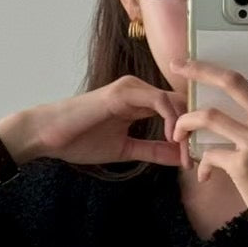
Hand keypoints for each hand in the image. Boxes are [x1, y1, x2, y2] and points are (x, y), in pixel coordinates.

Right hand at [29, 76, 187, 167]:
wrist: (49, 135)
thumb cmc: (80, 140)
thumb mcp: (126, 149)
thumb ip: (154, 151)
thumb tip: (181, 158)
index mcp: (141, 102)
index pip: (178, 110)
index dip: (191, 132)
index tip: (195, 158)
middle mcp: (140, 90)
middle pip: (182, 103)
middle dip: (194, 129)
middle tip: (198, 156)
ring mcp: (133, 88)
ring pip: (175, 101)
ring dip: (186, 128)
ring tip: (187, 153)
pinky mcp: (124, 92)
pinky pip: (159, 101)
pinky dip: (172, 120)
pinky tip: (173, 139)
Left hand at [167, 0, 247, 246]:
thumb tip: (242, 116)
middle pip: (232, 80)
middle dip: (200, 68)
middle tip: (180, 64)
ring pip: (209, 116)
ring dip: (186, 123)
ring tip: (179, 131)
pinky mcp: (244, 165)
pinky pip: (209, 154)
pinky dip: (202, 163)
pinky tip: (206, 175)